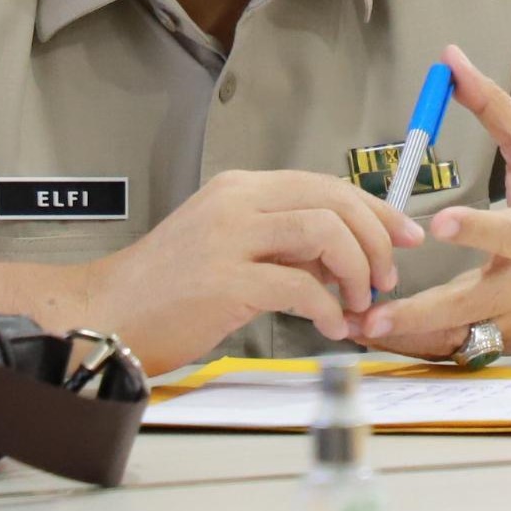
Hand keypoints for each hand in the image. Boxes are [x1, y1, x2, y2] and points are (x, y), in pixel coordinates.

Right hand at [90, 166, 423, 373]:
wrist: (106, 314)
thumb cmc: (163, 292)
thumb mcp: (228, 250)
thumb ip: (282, 247)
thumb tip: (341, 261)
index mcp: (240, 191)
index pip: (326, 185)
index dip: (376, 210)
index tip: (404, 235)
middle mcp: (237, 204)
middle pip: (335, 200)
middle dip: (376, 240)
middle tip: (385, 277)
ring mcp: (229, 240)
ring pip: (325, 233)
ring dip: (357, 271)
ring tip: (356, 302)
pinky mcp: (225, 281)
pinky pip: (300, 286)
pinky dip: (326, 308)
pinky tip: (327, 326)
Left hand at [358, 43, 510, 360]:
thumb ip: (495, 109)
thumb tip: (452, 59)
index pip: (503, 233)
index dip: (473, 230)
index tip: (438, 224)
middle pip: (467, 303)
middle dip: (417, 312)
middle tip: (371, 315)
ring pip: (458, 337)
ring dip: (409, 339)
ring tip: (358, 332)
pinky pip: (463, 350)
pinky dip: (425, 348)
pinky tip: (384, 344)